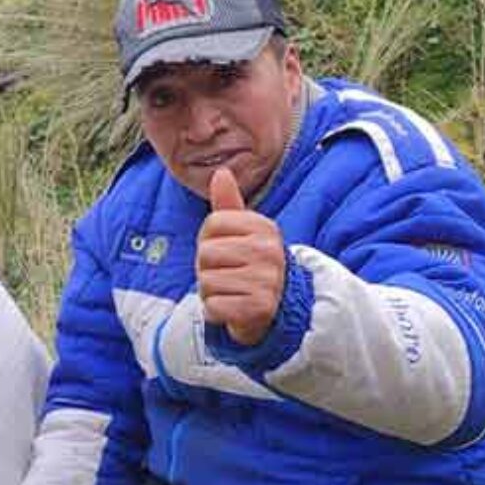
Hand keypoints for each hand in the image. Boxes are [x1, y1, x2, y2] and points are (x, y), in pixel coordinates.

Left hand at [198, 166, 286, 346]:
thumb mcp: (243, 233)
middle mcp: (268, 251)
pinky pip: (213, 306)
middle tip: (227, 277)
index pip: (212, 224)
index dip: (208, 240)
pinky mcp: (259, 307)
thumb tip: (220, 173)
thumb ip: (229, 205)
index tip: (225, 252)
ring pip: (207, 281)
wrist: (278, 310)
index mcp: (264, 228)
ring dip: (211, 292)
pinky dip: (215, 311)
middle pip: (206, 253)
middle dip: (207, 269)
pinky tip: (232, 309)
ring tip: (231, 293)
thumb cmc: (252, 267)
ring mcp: (266, 279)